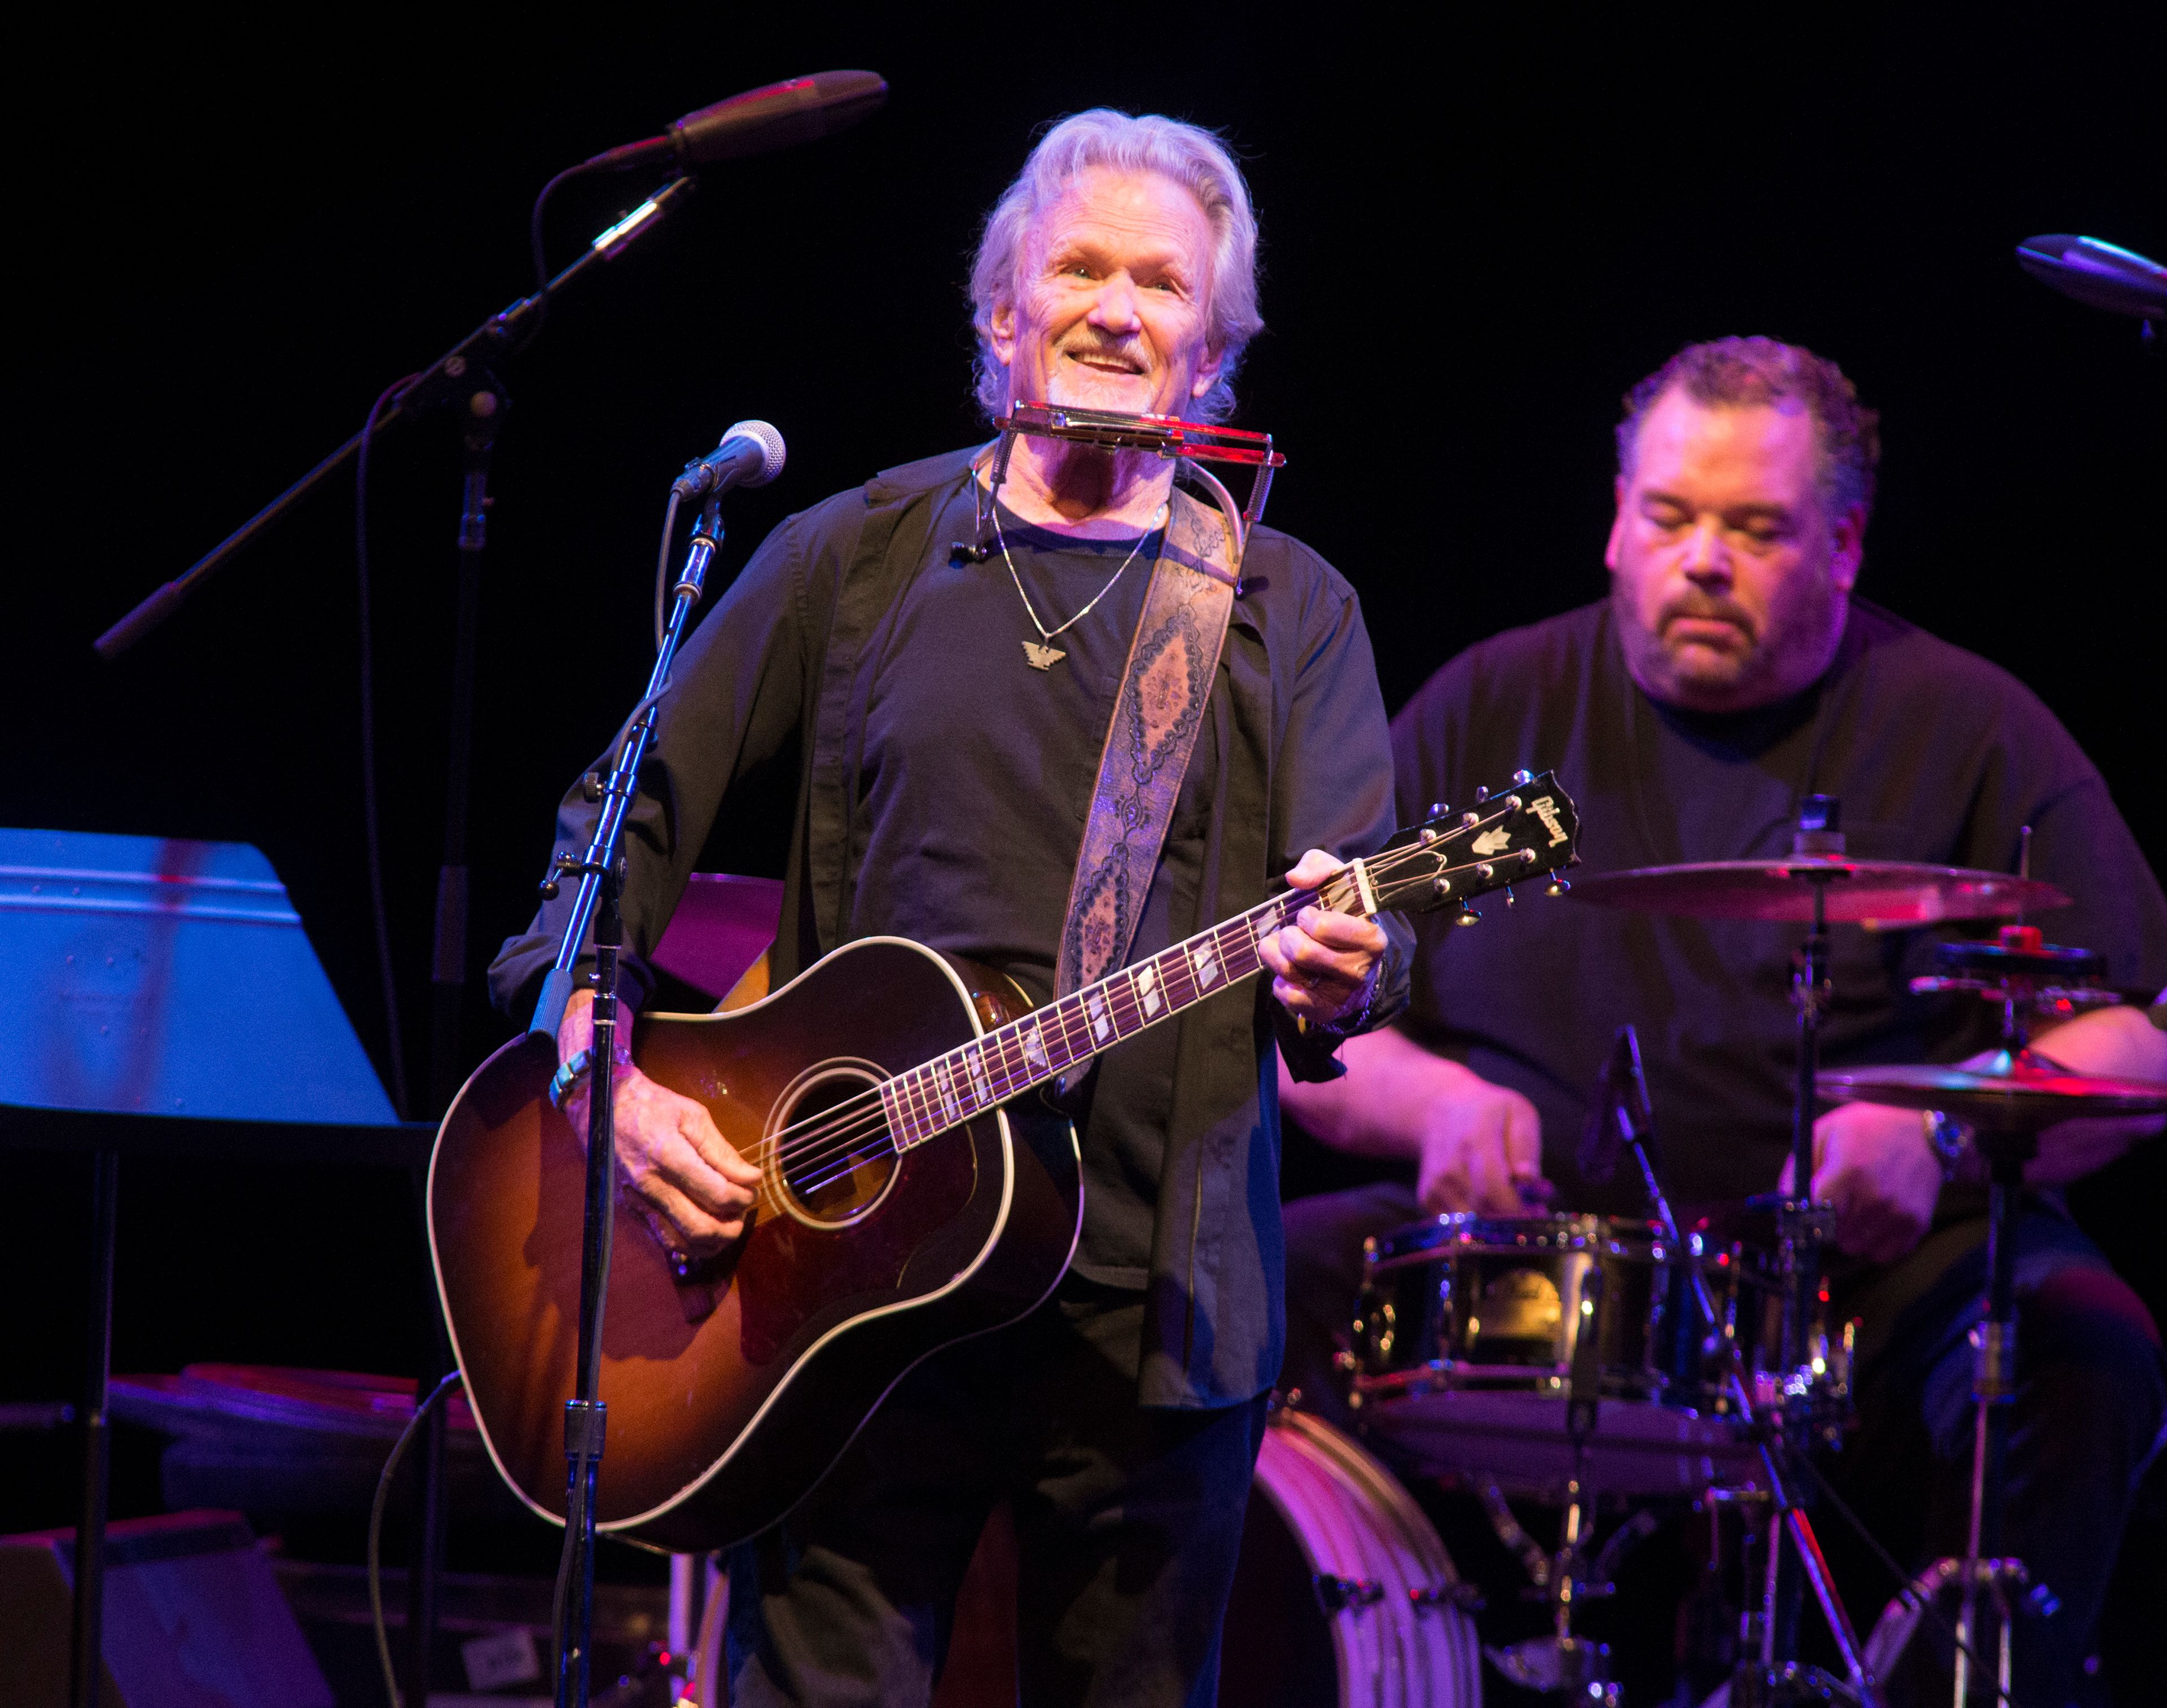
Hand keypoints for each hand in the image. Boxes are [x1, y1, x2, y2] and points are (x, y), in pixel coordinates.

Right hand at [558, 990, 760, 1259]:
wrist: (602, 1107)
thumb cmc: (651, 1106)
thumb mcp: (692, 1115)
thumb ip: (721, 1150)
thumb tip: (750, 1177)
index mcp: (667, 1155)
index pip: (716, 1192)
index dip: (743, 1196)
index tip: (754, 1186)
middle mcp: (650, 1185)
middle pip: (701, 1227)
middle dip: (732, 1226)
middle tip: (744, 1210)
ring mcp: (637, 1202)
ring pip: (683, 1242)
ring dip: (714, 1241)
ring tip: (729, 1223)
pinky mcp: (631, 1212)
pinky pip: (664, 1241)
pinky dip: (691, 1245)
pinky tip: (707, 1232)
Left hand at [1258, 849, 1388, 1028]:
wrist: (1354, 958)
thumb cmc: (1340, 913)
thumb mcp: (1335, 880)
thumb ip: (1317, 867)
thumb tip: (1295, 878)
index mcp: (1371, 937)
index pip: (1323, 927)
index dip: (1307, 918)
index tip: (1308, 915)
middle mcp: (1361, 970)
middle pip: (1302, 952)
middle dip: (1288, 936)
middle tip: (1292, 932)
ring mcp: (1344, 994)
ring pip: (1290, 974)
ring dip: (1277, 956)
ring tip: (1284, 947)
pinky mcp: (1326, 1012)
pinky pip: (1288, 997)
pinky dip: (1280, 983)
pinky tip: (1290, 973)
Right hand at [1415, 1067, 1550, 1215]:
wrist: (1438, 1112)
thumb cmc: (1489, 1113)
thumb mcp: (1517, 1112)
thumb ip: (1526, 1146)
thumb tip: (1528, 1178)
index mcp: (1475, 1141)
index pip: (1494, 1190)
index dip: (1518, 1210)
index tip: (1538, 1211)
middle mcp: (1449, 1166)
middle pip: (1485, 1212)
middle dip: (1513, 1220)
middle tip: (1531, 1209)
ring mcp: (1436, 1184)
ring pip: (1472, 1225)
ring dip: (1496, 1223)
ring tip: (1508, 1200)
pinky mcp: (1427, 1198)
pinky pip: (1458, 1226)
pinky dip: (1477, 1222)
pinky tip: (1485, 1201)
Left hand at [1779, 1102, 1941, 1263]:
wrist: (1921, 1128)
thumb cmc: (1864, 1128)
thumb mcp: (1822, 1133)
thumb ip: (1797, 1170)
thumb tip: (1784, 1204)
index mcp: (1848, 1172)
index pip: (1814, 1217)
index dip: (1805, 1215)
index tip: (1806, 1208)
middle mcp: (1876, 1198)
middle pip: (1833, 1236)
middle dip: (1827, 1223)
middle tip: (1836, 1201)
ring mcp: (1899, 1214)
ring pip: (1856, 1247)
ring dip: (1850, 1233)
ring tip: (1857, 1205)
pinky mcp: (1918, 1224)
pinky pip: (1883, 1253)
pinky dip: (1874, 1242)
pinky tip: (1876, 1216)